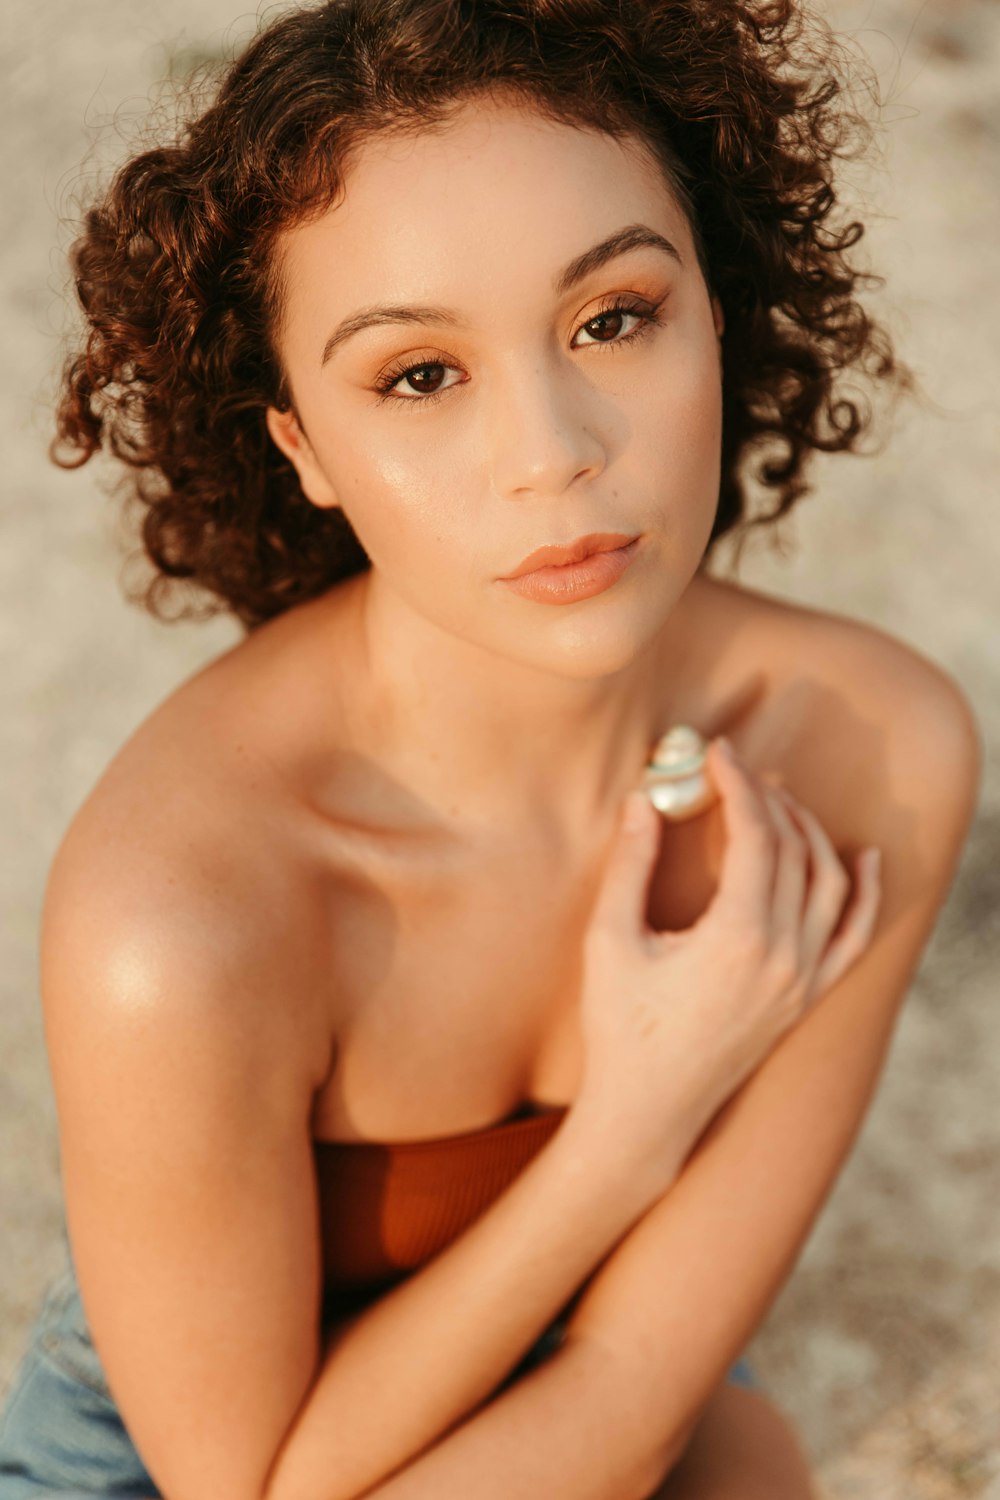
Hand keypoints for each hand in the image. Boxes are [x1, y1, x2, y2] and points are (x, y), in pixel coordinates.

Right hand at [574, 737, 881, 1177]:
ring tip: (778, 801)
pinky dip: (865, 894)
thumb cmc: (621, 1027)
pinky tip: (865, 859)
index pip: (757, 836)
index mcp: (739, 937)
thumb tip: (640, 800)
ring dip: (810, 834)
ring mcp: (802, 980)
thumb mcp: (611, 940)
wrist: (648, 1110)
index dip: (739, 785)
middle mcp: (785, 956)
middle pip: (795, 852)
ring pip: (830, 885)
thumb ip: (631, 865)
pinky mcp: (806, 999)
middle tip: (737, 772)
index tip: (718, 753)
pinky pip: (854, 937)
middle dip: (769, 800)